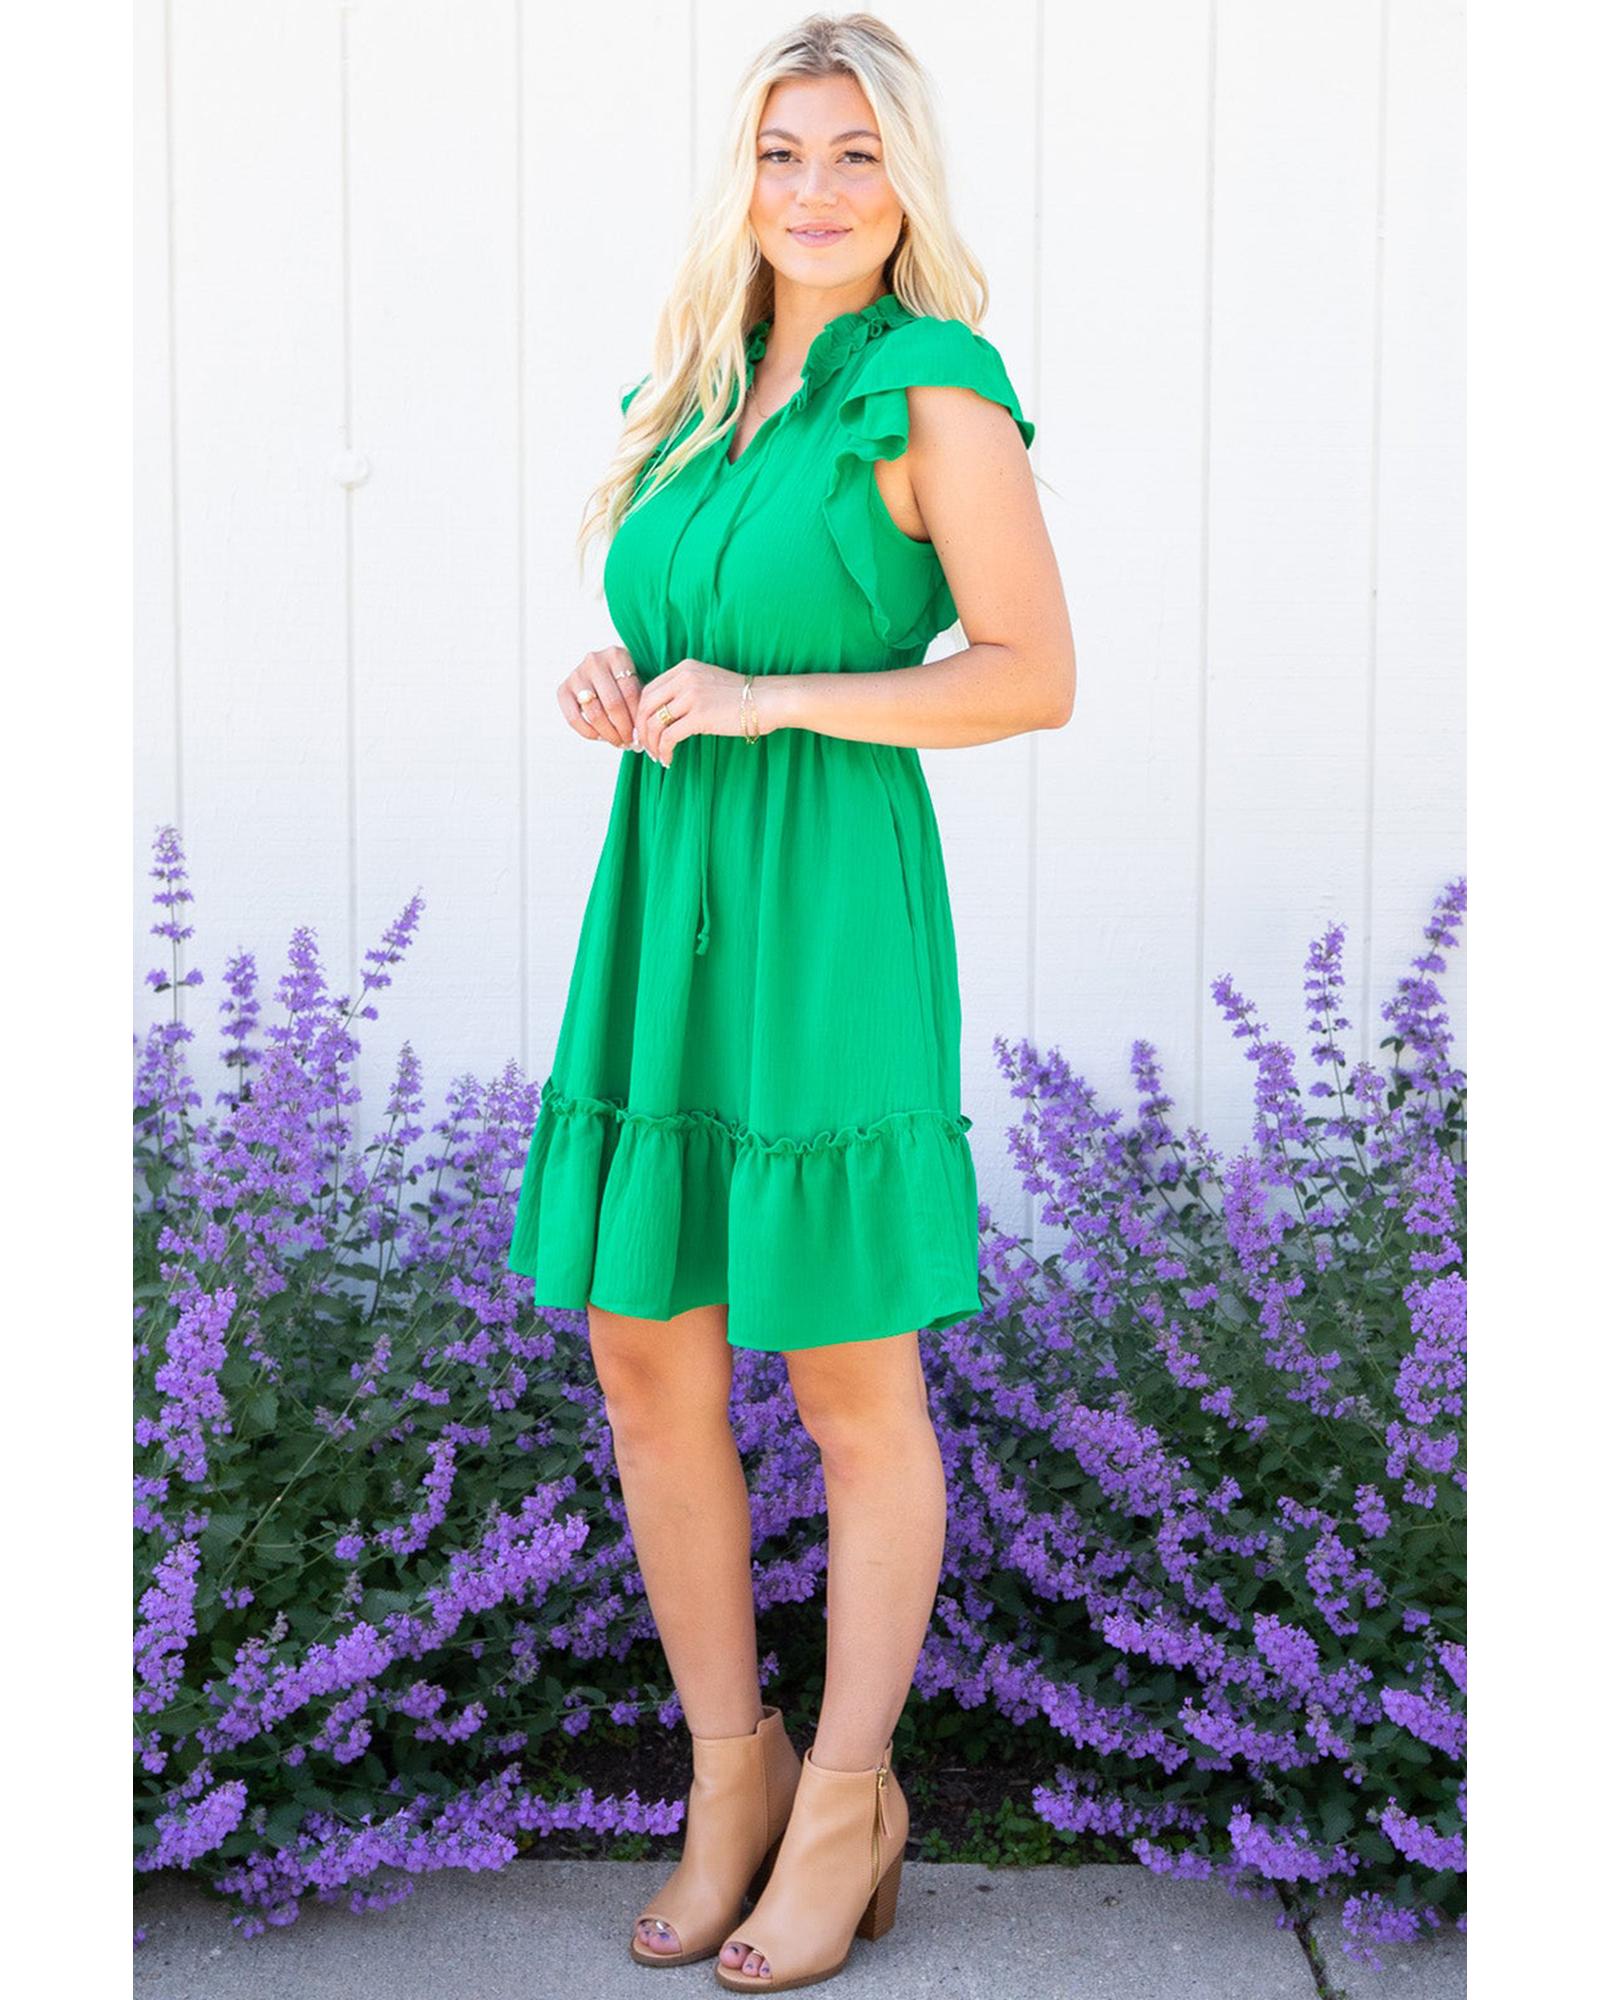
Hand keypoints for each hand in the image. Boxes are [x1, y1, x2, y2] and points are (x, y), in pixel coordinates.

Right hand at [559, 646, 640, 749]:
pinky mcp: (562, 689)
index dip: (637, 718)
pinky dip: (588, 733)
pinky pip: (574, 718)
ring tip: (618, 742)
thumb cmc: (622, 680)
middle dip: (623, 729)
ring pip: (594, 713)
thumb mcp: (635, 681)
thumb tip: (639, 739)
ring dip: (608, 733)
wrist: (599, 670)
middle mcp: (594, 661)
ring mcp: (576, 674)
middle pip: (612, 703)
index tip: (642, 735)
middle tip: (630, 742)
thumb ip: (639, 702)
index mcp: (616, 655)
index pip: (631, 692)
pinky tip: (600, 737)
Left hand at [634, 658, 760, 768]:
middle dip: (642, 730)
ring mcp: (691, 696)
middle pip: (646, 706)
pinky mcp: (699, 716)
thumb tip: (662, 713)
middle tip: (645, 747)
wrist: (765, 700)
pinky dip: (665, 751)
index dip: (641, 713)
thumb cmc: (738, 696)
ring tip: (657, 756)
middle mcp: (684, 679)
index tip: (644, 730)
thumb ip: (684, 690)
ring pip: (655, 723)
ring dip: (652, 744)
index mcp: (684, 668)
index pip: (649, 690)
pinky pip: (669, 737)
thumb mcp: (706, 682)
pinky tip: (669, 760)